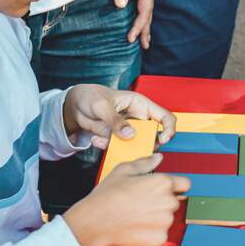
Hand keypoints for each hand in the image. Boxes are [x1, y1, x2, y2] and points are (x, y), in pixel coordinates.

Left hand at [62, 84, 176, 148]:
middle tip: (129, 146)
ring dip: (122, 147)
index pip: (165, 117)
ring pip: (136, 145)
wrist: (75, 105)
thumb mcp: (102, 106)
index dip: (169, 129)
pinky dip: (107, 147)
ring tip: (103, 140)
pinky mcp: (117, 139)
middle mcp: (138, 119)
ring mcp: (128, 130)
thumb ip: (116, 121)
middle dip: (144, 145)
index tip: (162, 140)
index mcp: (141, 105)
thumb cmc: (92, 97)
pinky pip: (118, 148)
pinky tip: (95, 138)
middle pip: (153, 136)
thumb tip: (130, 135)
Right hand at [63, 154, 189, 245]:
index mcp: (163, 183)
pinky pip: (161, 234)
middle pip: (174, 201)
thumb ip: (145, 163)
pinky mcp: (159, 239)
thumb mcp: (124, 170)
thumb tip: (158, 157)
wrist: (94, 222)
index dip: (175, 186)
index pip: (184, 184)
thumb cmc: (107, 196)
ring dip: (157, 217)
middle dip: (162, 201)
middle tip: (141, 203)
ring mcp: (165, 222)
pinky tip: (136, 228)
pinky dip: (151, 233)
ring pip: (167, 218)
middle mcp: (169, 202)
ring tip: (136, 216)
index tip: (164, 190)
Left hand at [113, 0, 155, 47]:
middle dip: (146, 30)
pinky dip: (140, 14)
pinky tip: (137, 18)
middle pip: (149, 14)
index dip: (139, 26)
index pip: (145, 12)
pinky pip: (141, 3)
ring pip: (146, 9)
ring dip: (145, 24)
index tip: (131, 38)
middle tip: (145, 47)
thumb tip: (121, 6)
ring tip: (143, 38)